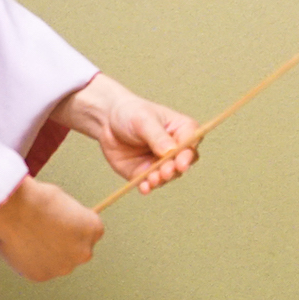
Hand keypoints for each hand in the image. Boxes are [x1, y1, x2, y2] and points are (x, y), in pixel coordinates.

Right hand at [0, 176, 102, 280]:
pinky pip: (38, 268)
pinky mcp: (42, 276)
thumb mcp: (63, 203)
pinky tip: (21, 246)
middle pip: (77, 251)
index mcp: (94, 229)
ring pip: (58, 262)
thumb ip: (69, 220)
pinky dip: (31, 261)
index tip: (62, 224)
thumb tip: (64, 227)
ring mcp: (63, 267)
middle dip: (64, 245)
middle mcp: (84, 252)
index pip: (90, 233)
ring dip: (48, 254)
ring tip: (29, 237)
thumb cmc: (37, 199)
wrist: (14, 210)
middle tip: (45, 232)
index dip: (74, 227)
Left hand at [54, 72, 199, 194]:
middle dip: (173, 170)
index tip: (181, 163)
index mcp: (181, 130)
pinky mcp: (145, 173)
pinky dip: (148, 186)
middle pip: (182, 163)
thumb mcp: (144, 120)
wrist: (107, 121)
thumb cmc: (131, 112)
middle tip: (164, 172)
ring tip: (152, 179)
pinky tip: (144, 187)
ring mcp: (160, 163)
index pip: (191, 143)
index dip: (187, 154)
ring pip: (167, 176)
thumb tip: (171, 151)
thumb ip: (158, 136)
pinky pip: (149, 182)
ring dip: (161, 180)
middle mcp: (175, 149)